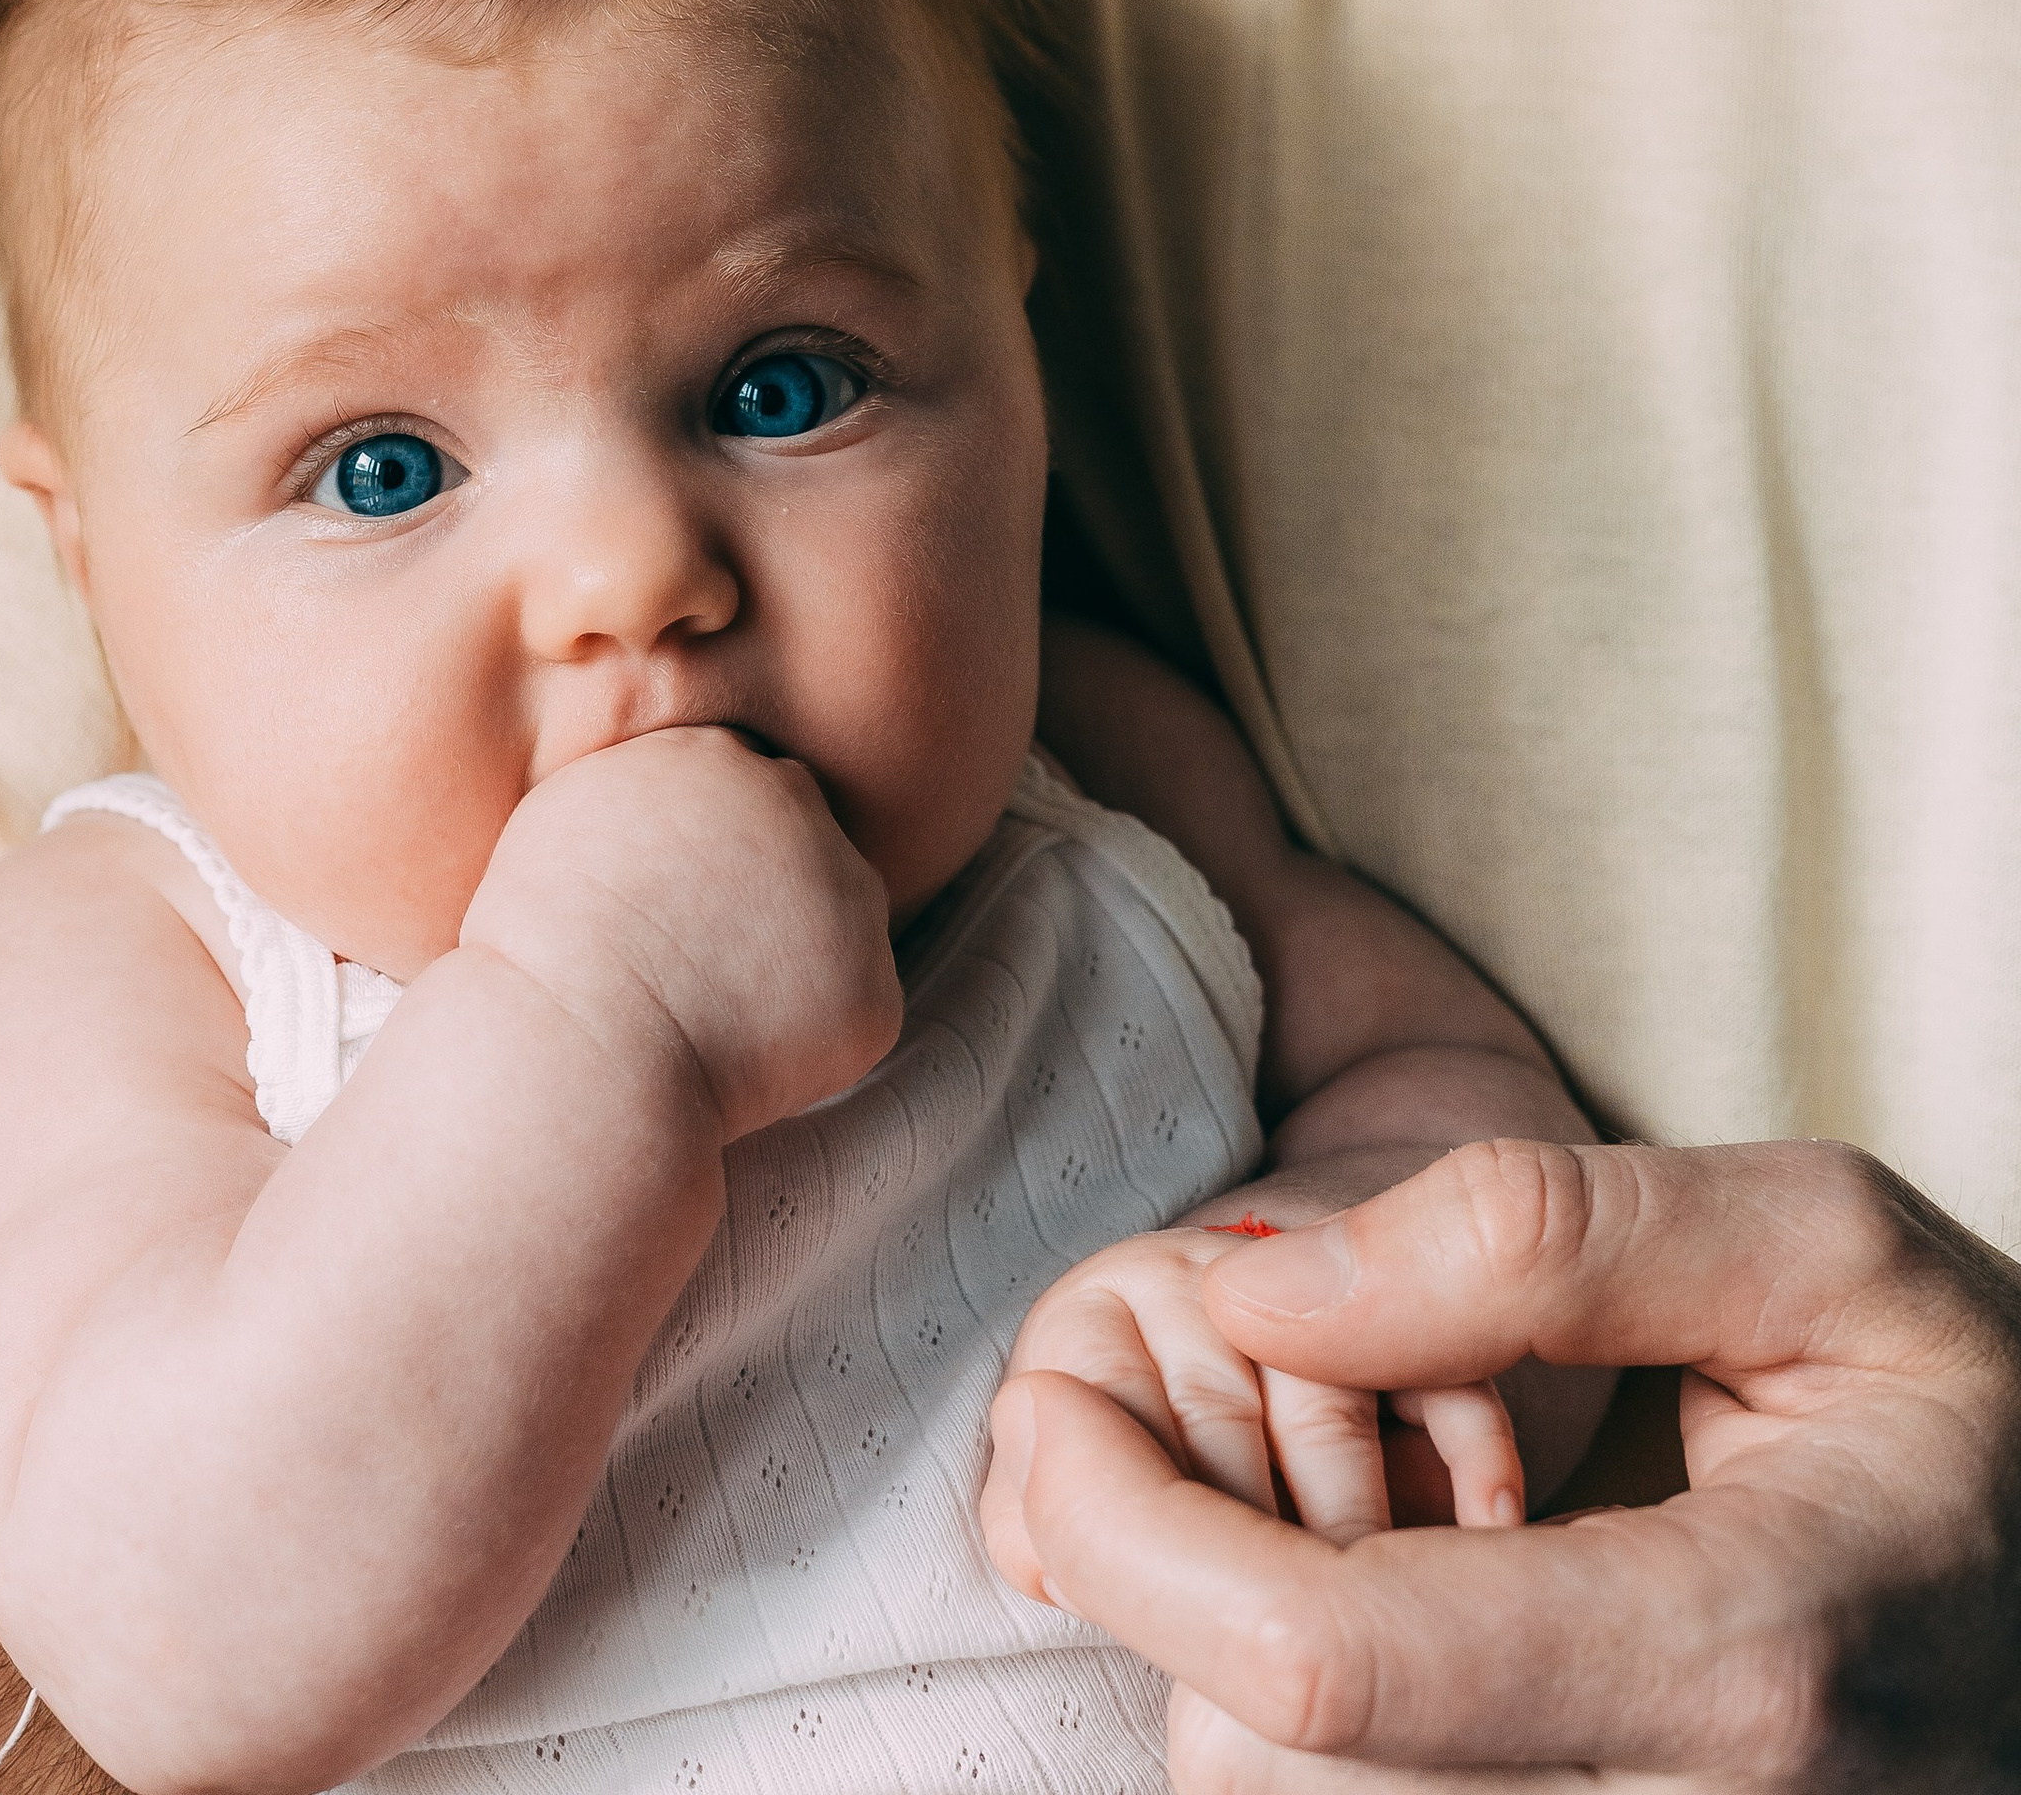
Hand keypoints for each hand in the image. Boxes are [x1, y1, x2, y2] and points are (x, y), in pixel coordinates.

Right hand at [461, 727, 901, 1141]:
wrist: (580, 1048)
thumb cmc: (543, 948)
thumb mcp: (569, 817)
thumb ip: (645, 788)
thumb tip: (669, 804)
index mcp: (719, 757)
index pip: (744, 786)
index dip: (716, 851)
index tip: (680, 901)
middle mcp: (798, 809)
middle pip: (803, 839)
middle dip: (770, 890)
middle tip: (707, 958)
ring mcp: (848, 895)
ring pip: (840, 920)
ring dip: (800, 958)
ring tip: (716, 1010)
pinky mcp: (872, 988)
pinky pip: (853, 1009)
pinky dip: (815, 1040)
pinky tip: (748, 1058)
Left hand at [978, 1138, 2020, 1789]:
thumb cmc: (1983, 1417)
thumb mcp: (1826, 1247)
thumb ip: (1536, 1238)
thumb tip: (1256, 1295)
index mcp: (1746, 1664)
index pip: (1327, 1664)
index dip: (1134, 1532)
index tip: (1050, 1402)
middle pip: (1283, 1783)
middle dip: (1179, 1600)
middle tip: (1193, 1439)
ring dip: (1250, 1681)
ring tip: (1326, 1526)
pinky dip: (1340, 1738)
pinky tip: (1391, 1620)